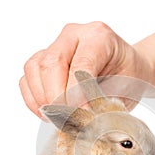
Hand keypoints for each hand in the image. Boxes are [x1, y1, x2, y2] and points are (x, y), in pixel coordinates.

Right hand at [20, 22, 151, 116]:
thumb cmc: (127, 77)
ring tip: (58, 118)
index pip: (80, 64)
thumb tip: (81, 118)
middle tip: (67, 119)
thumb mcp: (125, 88)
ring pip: (35, 68)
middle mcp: (73, 34)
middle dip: (56, 97)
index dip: (78, 95)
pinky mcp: (42, 60)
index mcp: (98, 35)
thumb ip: (102, 100)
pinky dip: (33, 100)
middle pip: (51, 63)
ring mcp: (55, 45)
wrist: (126, 70)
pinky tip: (48, 113)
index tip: (82, 115)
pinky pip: (27, 78)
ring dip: (43, 99)